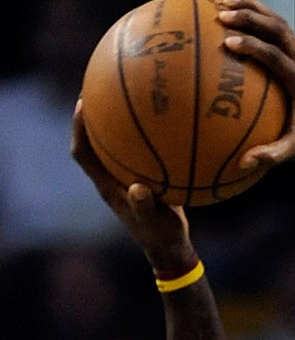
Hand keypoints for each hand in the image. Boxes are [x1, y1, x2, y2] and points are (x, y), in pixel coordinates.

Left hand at [71, 101, 194, 270]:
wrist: (170, 248)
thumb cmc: (162, 236)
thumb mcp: (157, 222)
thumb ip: (145, 207)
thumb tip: (139, 189)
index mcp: (108, 188)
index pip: (84, 154)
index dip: (79, 129)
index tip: (84, 105)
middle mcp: (111, 181)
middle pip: (92, 144)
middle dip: (92, 119)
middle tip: (98, 91)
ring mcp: (125, 182)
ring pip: (112, 148)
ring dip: (113, 126)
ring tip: (123, 101)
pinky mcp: (141, 182)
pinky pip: (135, 155)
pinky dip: (141, 140)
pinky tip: (160, 127)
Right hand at [217, 0, 294, 168]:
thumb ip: (274, 155)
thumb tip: (245, 162)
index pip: (277, 58)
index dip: (254, 48)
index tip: (228, 43)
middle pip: (278, 30)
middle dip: (250, 18)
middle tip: (220, 14)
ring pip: (279, 24)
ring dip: (253, 10)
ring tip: (223, 3)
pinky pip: (278, 30)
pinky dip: (258, 18)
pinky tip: (235, 16)